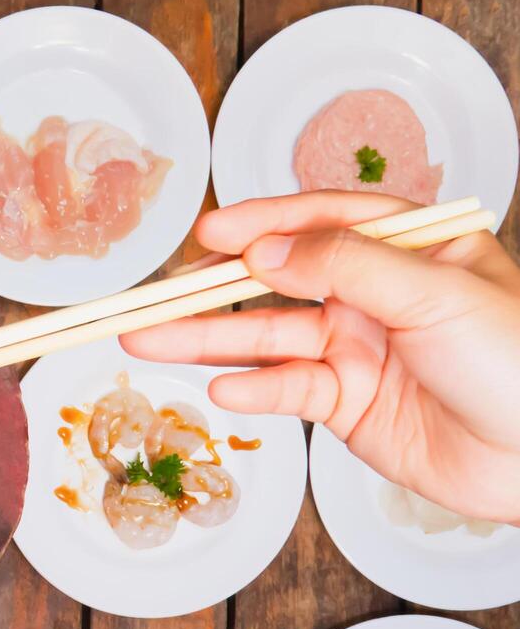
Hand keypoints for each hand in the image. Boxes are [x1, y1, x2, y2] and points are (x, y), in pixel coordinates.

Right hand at [121, 191, 519, 523]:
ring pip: (267, 339)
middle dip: (213, 289)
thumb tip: (267, 248)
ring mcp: (357, 352)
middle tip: (154, 296)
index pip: (322, 221)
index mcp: (409, 249)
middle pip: (277, 284)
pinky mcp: (347, 407)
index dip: (262, 224)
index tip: (209, 234)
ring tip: (146, 341)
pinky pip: (287, 392)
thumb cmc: (516, 361)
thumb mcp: (433, 292)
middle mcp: (376, 297)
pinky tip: (222, 389)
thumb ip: (345, 265)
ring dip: (208, 341)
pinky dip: (253, 391)